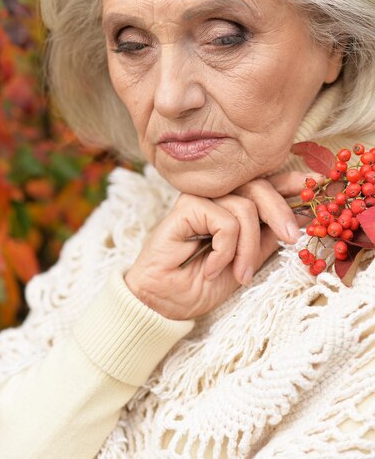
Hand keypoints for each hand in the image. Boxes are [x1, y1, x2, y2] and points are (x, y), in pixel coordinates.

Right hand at [125, 171, 320, 320]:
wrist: (166, 302)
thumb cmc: (200, 283)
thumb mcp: (246, 261)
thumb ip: (267, 238)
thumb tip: (301, 220)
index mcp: (231, 204)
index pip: (263, 183)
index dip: (289, 180)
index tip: (316, 182)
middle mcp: (216, 196)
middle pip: (258, 186)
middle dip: (281, 212)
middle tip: (292, 238)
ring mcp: (201, 198)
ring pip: (246, 207)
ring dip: (248, 248)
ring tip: (239, 273)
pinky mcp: (187, 206)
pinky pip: (226, 221)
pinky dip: (225, 250)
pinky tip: (211, 266)